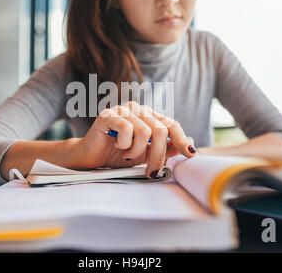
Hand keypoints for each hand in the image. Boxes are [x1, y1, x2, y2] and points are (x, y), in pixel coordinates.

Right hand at [75, 101, 196, 177]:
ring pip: (145, 132)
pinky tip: (117, 146)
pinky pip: (126, 129)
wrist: (91, 158)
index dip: (182, 139)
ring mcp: (123, 110)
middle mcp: (137, 109)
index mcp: (149, 116)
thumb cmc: (118, 155)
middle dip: (159, 155)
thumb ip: (166, 148)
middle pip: (161, 130)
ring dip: (137, 151)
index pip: (172, 124)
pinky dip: (124, 144)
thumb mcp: (147, 154)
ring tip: (127, 155)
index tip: (190, 155)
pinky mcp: (108, 115)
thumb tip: (190, 146)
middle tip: (151, 171)